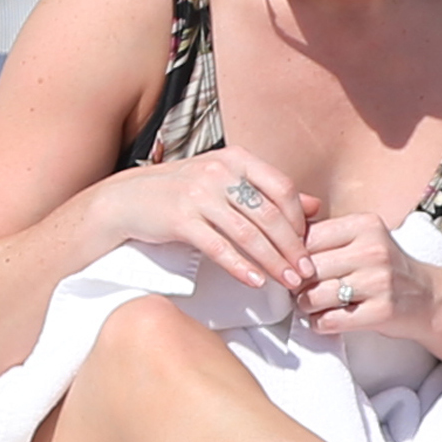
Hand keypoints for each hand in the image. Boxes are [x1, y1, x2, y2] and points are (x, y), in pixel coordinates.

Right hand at [98, 150, 318, 293]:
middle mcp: (219, 171)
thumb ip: (268, 191)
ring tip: (287, 282)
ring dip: (272, 262)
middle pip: (268, 213)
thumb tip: (313, 206)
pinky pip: (218, 247)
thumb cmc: (181, 191)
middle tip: (305, 273)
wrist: (127, 199)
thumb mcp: (225, 180)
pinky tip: (254, 282)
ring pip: (248, 233)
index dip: (298, 220)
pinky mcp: (180, 219)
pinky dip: (240, 267)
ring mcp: (199, 194)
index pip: (282, 188)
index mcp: (236, 158)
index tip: (307, 246)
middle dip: (291, 247)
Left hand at [297, 212, 441, 343]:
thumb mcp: (361, 239)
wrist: (428, 298)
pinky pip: (330, 320)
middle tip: (298, 290)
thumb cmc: (382, 268)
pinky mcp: (382, 311)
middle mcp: (373, 250)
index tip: (292, 267)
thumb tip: (276, 235)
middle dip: (296, 283)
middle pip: (308, 268)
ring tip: (310, 305)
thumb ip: (325, 234)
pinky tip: (324, 319)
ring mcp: (379, 281)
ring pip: (314, 295)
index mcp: (364, 225)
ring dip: (305, 305)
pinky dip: (319, 323)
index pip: (307, 237)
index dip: (291, 256)